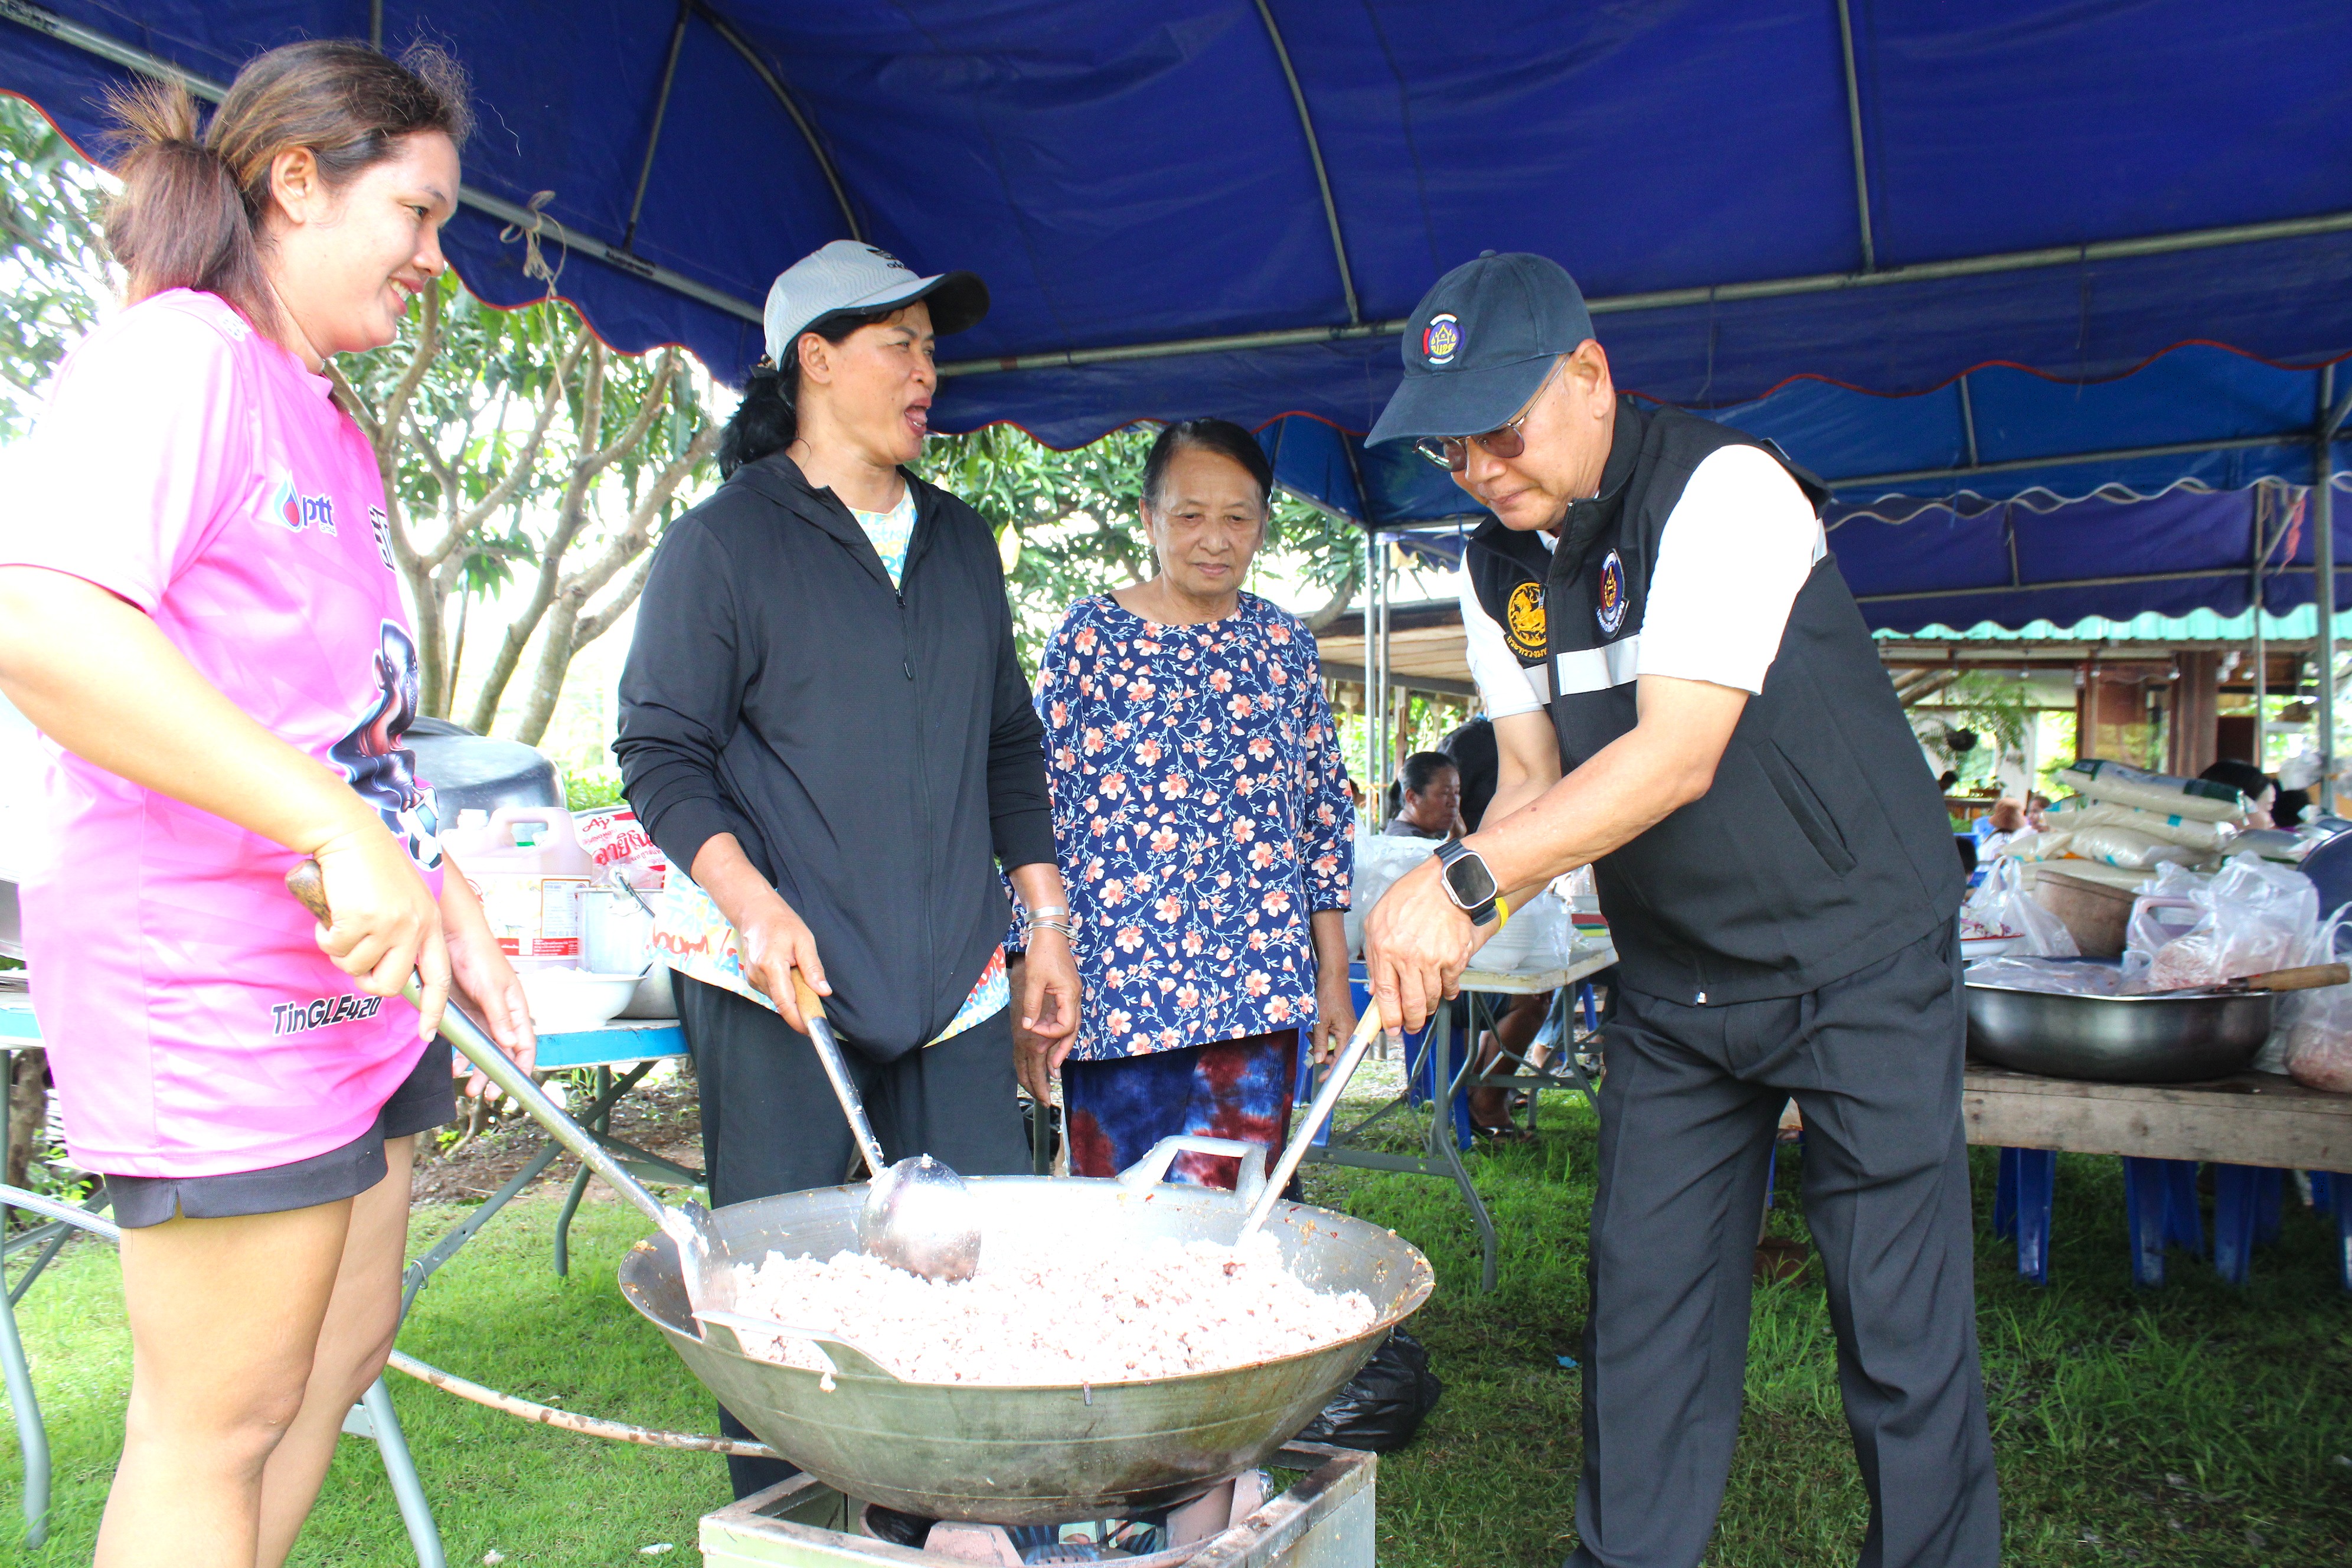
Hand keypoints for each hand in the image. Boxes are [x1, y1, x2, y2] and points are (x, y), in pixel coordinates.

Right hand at [310, 822, 447, 1039]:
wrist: (350, 834)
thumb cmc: (372, 866)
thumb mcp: (403, 900)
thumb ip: (403, 934)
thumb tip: (385, 973)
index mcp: (431, 923)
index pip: (440, 977)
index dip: (435, 1010)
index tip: (427, 1034)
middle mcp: (416, 927)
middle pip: (391, 985)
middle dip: (366, 980)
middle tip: (353, 956)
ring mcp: (390, 924)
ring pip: (356, 967)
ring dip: (340, 950)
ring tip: (343, 919)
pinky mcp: (362, 920)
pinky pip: (335, 949)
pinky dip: (325, 935)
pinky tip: (332, 911)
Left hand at [437, 867, 537, 1095]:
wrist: (451, 935)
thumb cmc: (478, 955)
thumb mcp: (491, 987)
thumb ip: (500, 1016)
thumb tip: (511, 1043)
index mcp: (515, 1007)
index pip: (526, 1043)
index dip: (522, 1065)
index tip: (513, 1084)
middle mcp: (501, 1014)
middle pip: (503, 1052)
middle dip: (496, 1074)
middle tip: (486, 1094)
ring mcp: (482, 1014)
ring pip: (484, 1049)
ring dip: (477, 1067)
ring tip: (467, 1085)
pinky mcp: (464, 1011)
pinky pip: (466, 1038)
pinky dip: (462, 1053)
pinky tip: (455, 1062)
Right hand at [737, 890, 828, 1034]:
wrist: (755, 913)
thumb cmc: (781, 923)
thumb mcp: (804, 940)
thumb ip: (813, 968)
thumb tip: (823, 991)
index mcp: (771, 966)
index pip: (785, 1003)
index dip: (798, 1020)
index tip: (812, 1029)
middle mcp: (758, 976)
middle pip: (782, 1003)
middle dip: (800, 1007)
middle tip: (815, 1001)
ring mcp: (752, 978)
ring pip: (777, 999)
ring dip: (792, 995)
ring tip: (798, 974)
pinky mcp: (752, 979)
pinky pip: (772, 991)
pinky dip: (784, 989)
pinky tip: (788, 973)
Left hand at [1015, 932, 1078, 1104]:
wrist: (1050, 931)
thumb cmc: (1042, 952)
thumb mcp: (1034, 980)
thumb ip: (1032, 1005)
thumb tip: (1029, 1028)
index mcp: (1070, 995)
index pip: (1066, 1025)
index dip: (1050, 1033)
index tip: (1034, 1031)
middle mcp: (1074, 997)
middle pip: (1073, 1029)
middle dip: (1063, 1050)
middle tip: (1054, 1070)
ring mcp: (1071, 994)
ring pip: (1070, 1023)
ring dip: (1061, 1040)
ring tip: (1052, 1059)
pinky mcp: (1066, 990)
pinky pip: (1065, 1014)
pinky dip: (1057, 1027)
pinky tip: (1048, 1033)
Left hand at [1310, 966, 1356, 1064]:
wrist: (1333, 977)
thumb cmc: (1328, 995)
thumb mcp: (1320, 1020)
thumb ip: (1319, 1042)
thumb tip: (1317, 1060)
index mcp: (1348, 1033)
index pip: (1341, 1059)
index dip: (1331, 1071)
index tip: (1321, 1079)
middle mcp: (1352, 1033)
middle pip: (1338, 1055)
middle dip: (1323, 1055)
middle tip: (1310, 1048)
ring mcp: (1349, 1028)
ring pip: (1335, 1046)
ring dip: (1321, 1045)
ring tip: (1310, 1035)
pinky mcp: (1344, 1024)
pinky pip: (1335, 1037)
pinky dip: (1324, 1037)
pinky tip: (1314, 1032)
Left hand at [1363, 856, 1494, 1034]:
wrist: (1447, 883)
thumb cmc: (1411, 897)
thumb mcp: (1378, 921)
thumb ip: (1374, 955)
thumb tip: (1376, 988)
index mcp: (1385, 949)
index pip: (1386, 996)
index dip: (1389, 1019)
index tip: (1391, 1030)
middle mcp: (1408, 958)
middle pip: (1411, 1004)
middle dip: (1412, 1022)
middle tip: (1412, 1026)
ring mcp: (1434, 960)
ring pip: (1432, 998)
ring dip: (1430, 1006)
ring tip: (1427, 1005)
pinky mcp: (1455, 958)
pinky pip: (1451, 986)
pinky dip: (1448, 991)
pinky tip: (1445, 988)